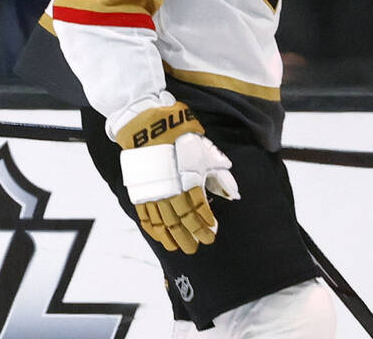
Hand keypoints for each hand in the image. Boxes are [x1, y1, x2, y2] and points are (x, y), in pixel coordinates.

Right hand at [116, 102, 239, 253]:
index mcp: (188, 179)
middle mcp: (170, 189)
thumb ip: (218, 174)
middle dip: (191, 235)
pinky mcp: (139, 189)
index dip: (206, 223)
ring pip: (163, 221)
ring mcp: (153, 190)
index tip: (212, 232)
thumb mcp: (205, 151)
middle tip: (198, 246)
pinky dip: (152, 227)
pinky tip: (159, 236)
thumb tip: (233, 193)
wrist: (147, 124)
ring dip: (172, 236)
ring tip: (179, 247)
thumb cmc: (179, 136)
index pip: (200, 209)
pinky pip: (145, 214)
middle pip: (182, 220)